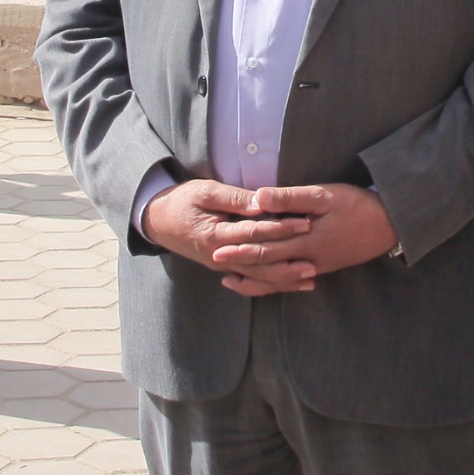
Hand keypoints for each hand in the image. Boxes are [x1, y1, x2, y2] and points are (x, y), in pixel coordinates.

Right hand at [140, 180, 309, 274]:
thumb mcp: (204, 191)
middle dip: (288, 261)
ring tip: (310, 278)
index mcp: (216, 235)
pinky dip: (272, 283)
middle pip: (259, 262)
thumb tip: (260, 202)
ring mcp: (223, 265)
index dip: (281, 229)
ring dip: (284, 279)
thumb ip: (233, 198)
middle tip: (315, 261)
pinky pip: (251, 279)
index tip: (304, 223)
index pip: (254, 233)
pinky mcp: (226, 268)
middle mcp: (220, 256)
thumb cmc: (182, 201)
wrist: (159, 222)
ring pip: (257, 277)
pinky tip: (292, 283)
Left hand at [206, 185, 398, 294]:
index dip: (240, 246)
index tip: (217, 244)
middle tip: (214, 261)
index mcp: (305, 240)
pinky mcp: (322, 268)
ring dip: (254, 279)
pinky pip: (291, 281)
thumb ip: (291, 198)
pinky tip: (264, 282)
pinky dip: (274, 284)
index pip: (266, 246)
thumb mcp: (325, 195)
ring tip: (230, 280)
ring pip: (278, 279)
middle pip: (267, 265)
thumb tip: (259, 197)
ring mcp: (314, 267)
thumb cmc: (357, 205)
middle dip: (240, 263)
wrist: (389, 224)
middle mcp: (307, 259)